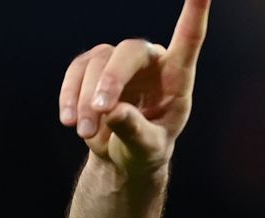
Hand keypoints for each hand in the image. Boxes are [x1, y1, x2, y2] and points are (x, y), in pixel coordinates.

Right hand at [58, 0, 210, 175]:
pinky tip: (69, 119)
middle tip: (102, 111)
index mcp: (177, 76)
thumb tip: (113, 111)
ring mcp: (120, 61)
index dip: (195, 11)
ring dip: (86, 99)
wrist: (124, 156)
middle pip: (128, 51)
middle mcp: (151, 61)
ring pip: (96, 63)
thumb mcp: (148, 148)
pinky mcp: (92, 68)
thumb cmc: (147, 149)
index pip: (189, 39)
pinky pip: (76, 71)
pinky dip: (69, 95)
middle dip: (111, 81)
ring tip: (86, 133)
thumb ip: (136, 131)